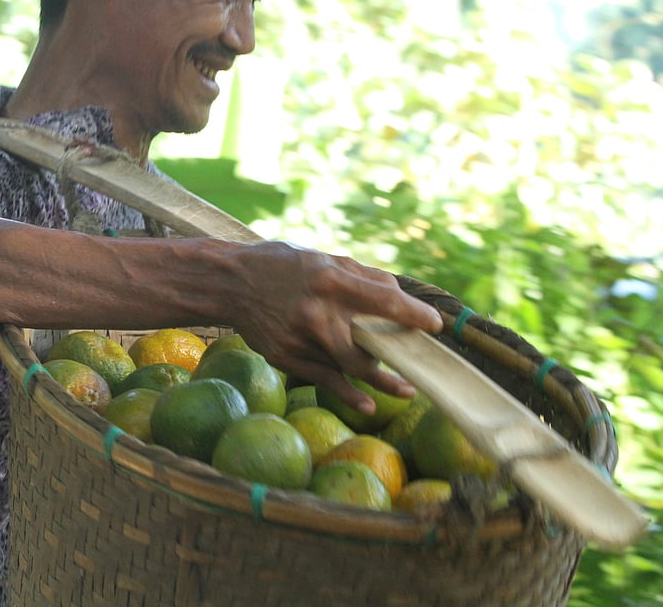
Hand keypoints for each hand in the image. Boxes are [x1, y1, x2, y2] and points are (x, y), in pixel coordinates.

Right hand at [228, 242, 442, 412]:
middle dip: (400, 357)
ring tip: (404, 390)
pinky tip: (366, 404)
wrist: (228, 283)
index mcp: (329, 279)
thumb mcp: (320, 258)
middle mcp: (316, 311)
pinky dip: (348, 393)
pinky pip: (324, 379)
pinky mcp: (286, 357)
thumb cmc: (279, 266)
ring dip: (380, 379)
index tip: (434, 325)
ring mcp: (300, 337)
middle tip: (423, 365)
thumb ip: (360, 276)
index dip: (413, 315)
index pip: (383, 300)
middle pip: (369, 344)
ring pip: (349, 366)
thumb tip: (397, 295)